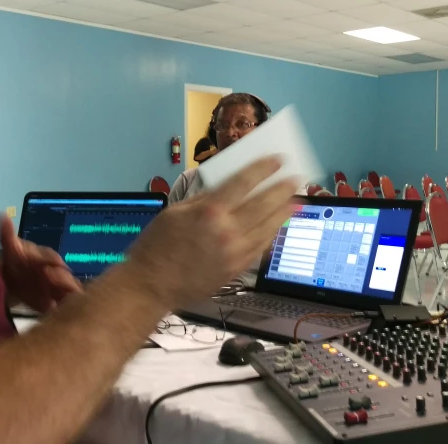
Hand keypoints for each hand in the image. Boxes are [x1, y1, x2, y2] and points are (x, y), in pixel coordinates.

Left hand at [0, 214, 81, 312]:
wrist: (10, 280)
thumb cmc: (14, 262)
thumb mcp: (9, 248)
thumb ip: (7, 234)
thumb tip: (2, 214)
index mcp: (47, 257)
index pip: (52, 258)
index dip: (50, 262)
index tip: (48, 267)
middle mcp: (55, 271)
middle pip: (65, 276)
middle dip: (61, 280)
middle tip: (52, 282)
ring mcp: (56, 287)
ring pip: (68, 291)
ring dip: (65, 295)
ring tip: (57, 300)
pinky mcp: (54, 302)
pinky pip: (62, 306)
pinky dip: (59, 308)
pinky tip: (53, 310)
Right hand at [124, 157, 297, 308]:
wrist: (151, 285)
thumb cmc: (157, 246)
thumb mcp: (175, 212)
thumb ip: (204, 199)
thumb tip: (227, 188)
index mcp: (209, 212)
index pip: (244, 183)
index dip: (263, 169)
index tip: (277, 160)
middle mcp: (227, 231)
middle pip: (263, 205)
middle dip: (282, 189)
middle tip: (296, 178)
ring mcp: (234, 253)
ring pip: (268, 227)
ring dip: (284, 212)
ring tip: (296, 200)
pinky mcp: (236, 269)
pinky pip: (261, 247)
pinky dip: (272, 234)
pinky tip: (278, 226)